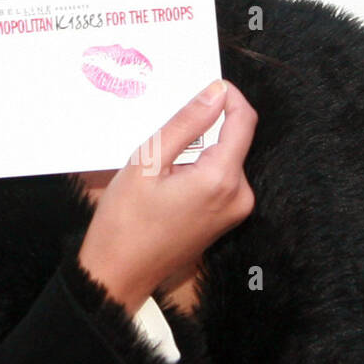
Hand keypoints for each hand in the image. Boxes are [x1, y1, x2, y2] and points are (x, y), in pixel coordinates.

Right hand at [76, 79, 257, 315]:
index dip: (228, 97)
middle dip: (204, 127)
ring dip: (198, 149)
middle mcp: (239, 196)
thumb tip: (216, 93)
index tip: (204, 87)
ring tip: (159, 165)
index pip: (244, 120)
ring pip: (225, 158)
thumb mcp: (147, 162)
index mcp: (221, 179)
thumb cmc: (124, 224)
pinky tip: (167, 181)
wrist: (119, 276)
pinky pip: (220, 178)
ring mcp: (235, 210)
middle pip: (234, 139)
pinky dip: (198, 169)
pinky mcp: (226, 218)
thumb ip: (186, 124)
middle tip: (164, 134)